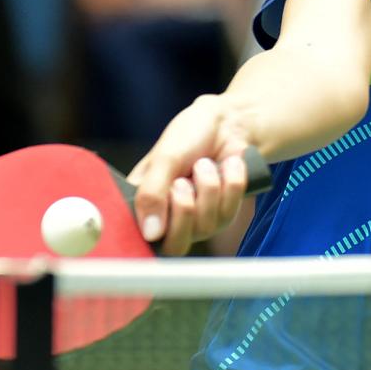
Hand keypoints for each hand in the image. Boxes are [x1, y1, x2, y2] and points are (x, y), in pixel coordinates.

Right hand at [128, 95, 254, 254]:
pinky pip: (229, 211)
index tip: (165, 197)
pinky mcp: (224, 215)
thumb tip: (150, 233)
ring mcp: (198, 220)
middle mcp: (168, 218)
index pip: (140, 240)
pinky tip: (227, 165)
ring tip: (204, 163)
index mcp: (144, 204)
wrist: (228, 124)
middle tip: (183, 181)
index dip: (152, 229)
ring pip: (205, 226)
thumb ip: (151, 194)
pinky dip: (229, 183)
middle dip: (184, 210)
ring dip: (207, 187)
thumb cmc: (189, 136)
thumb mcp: (164, 159)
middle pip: (175, 245)